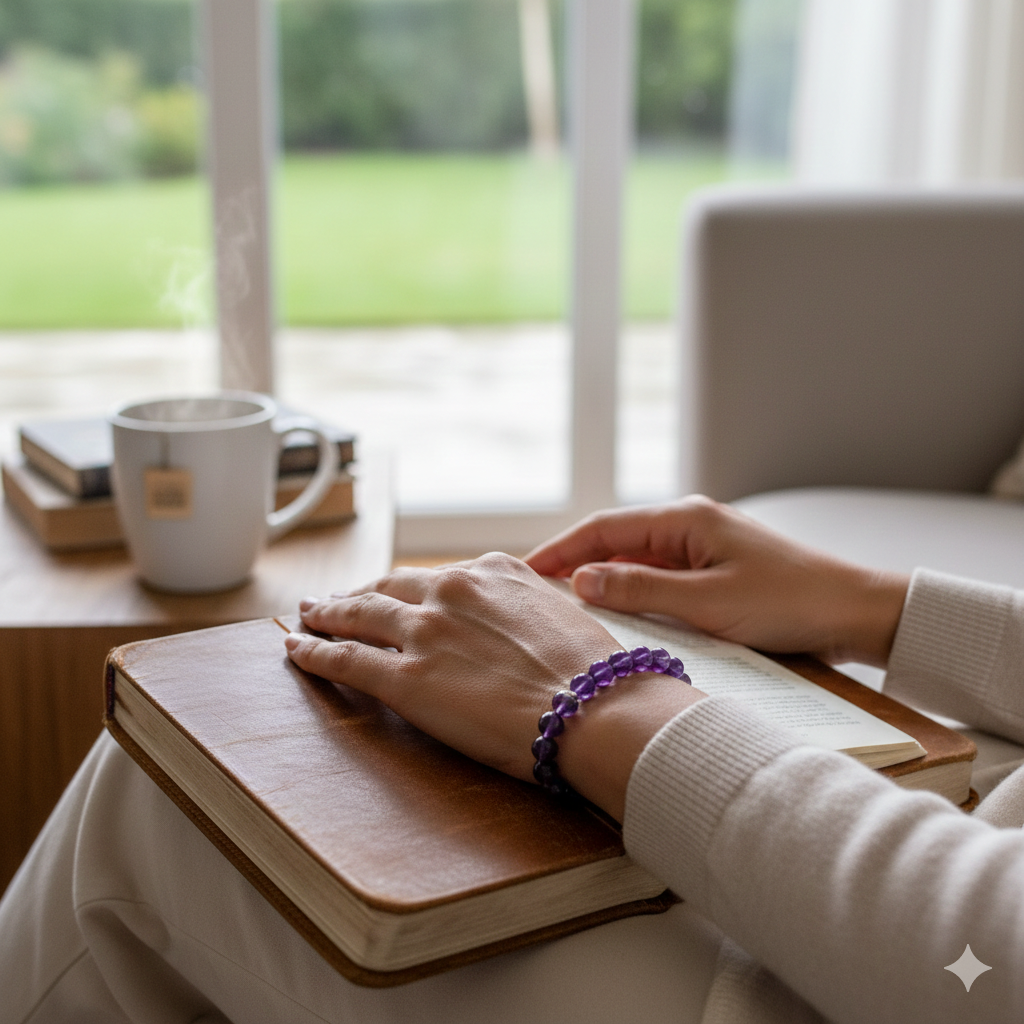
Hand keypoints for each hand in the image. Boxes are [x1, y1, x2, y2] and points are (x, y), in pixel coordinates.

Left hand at [284, 553, 702, 821]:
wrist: (596, 707)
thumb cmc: (594, 671)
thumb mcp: (563, 613)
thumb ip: (528, 605)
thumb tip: (522, 618)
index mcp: (493, 572)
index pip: (436, 578)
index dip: (407, 587)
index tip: (394, 592)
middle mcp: (452, 591)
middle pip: (388, 587)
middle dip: (358, 592)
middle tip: (336, 599)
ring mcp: (425, 633)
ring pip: (358, 615)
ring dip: (327, 613)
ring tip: (309, 614)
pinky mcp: (406, 680)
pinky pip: (346, 658)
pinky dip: (315, 652)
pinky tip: (297, 650)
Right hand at [526, 496, 909, 666]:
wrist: (855, 612)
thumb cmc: (789, 602)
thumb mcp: (708, 602)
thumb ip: (641, 590)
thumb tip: (581, 581)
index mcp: (686, 519)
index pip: (605, 528)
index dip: (561, 550)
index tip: (525, 571)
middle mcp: (690, 524)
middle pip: (615, 541)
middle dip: (574, 564)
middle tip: (534, 593)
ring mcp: (703, 546)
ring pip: (636, 560)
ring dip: (602, 580)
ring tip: (565, 607)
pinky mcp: (716, 570)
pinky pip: (660, 576)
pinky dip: (633, 592)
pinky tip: (617, 615)